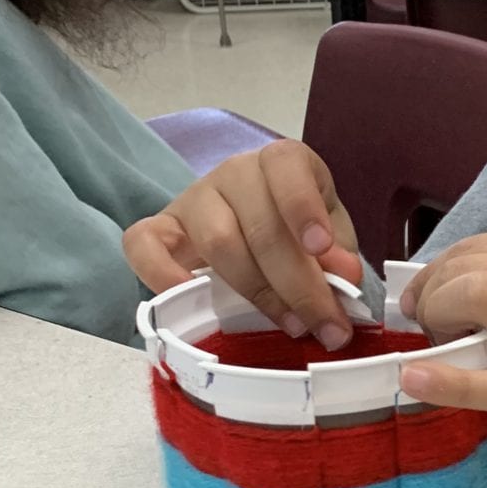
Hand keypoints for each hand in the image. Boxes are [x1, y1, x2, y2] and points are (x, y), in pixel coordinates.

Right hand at [123, 141, 362, 347]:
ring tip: (291, 324)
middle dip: (298, 284)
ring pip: (218, 242)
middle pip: (260, 226)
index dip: (303, 207)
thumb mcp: (331, 237)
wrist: (255, 232)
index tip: (322, 248)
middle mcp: (235, 172)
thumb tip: (343, 275)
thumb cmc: (299, 232)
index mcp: (282, 162)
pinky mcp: (159, 228)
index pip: (286, 166)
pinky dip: (161, 273)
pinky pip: (143, 244)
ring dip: (257, 292)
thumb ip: (338, 254)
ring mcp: (193, 199)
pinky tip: (191, 296)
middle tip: (324, 325)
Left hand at [399, 233, 486, 487]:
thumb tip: (477, 299)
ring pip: (476, 300)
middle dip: (430, 292)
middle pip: (471, 266)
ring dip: (435, 318)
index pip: (486, 244)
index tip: (428, 295)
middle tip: (421, 324)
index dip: (443, 267)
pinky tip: (414, 378)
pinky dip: (444, 379)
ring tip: (428, 345)